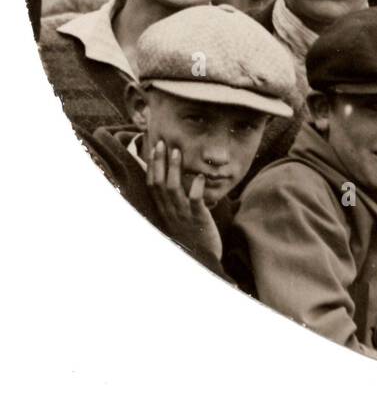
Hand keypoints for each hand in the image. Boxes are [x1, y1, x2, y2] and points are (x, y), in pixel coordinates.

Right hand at [145, 139, 221, 263]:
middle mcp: (168, 211)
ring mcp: (182, 215)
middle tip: (161, 142)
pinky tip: (199, 177)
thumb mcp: (178, 215)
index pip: (151, 184)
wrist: (202, 257)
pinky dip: (195, 188)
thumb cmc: (191, 233)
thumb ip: (174, 199)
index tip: (150, 148)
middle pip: (158, 183)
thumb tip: (172, 179)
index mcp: (162, 209)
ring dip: (174, 169)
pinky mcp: (198, 219)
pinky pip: (194, 201)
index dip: (150, 166)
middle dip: (158, 162)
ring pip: (173, 189)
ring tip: (177, 152)